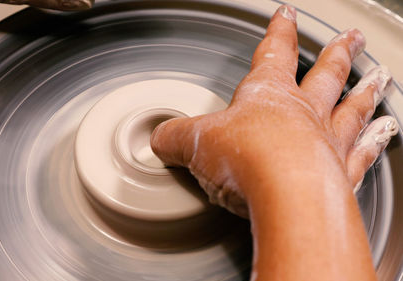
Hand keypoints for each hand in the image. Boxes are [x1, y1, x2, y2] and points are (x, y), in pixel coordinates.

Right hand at [151, 5, 396, 216]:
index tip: (286, 14)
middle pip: (327, 73)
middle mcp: (304, 112)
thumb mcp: (195, 143)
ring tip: (380, 76)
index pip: (273, 53)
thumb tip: (158, 139)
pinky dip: (375, 141)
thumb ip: (174, 138)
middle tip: (352, 38)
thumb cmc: (247, 158)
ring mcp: (327, 141)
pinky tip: (386, 131)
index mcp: (268, 96)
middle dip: (338, 52)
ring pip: (353, 108)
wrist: (286, 193)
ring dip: (366, 91)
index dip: (279, 32)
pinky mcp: (341, 174)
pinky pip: (364, 153)